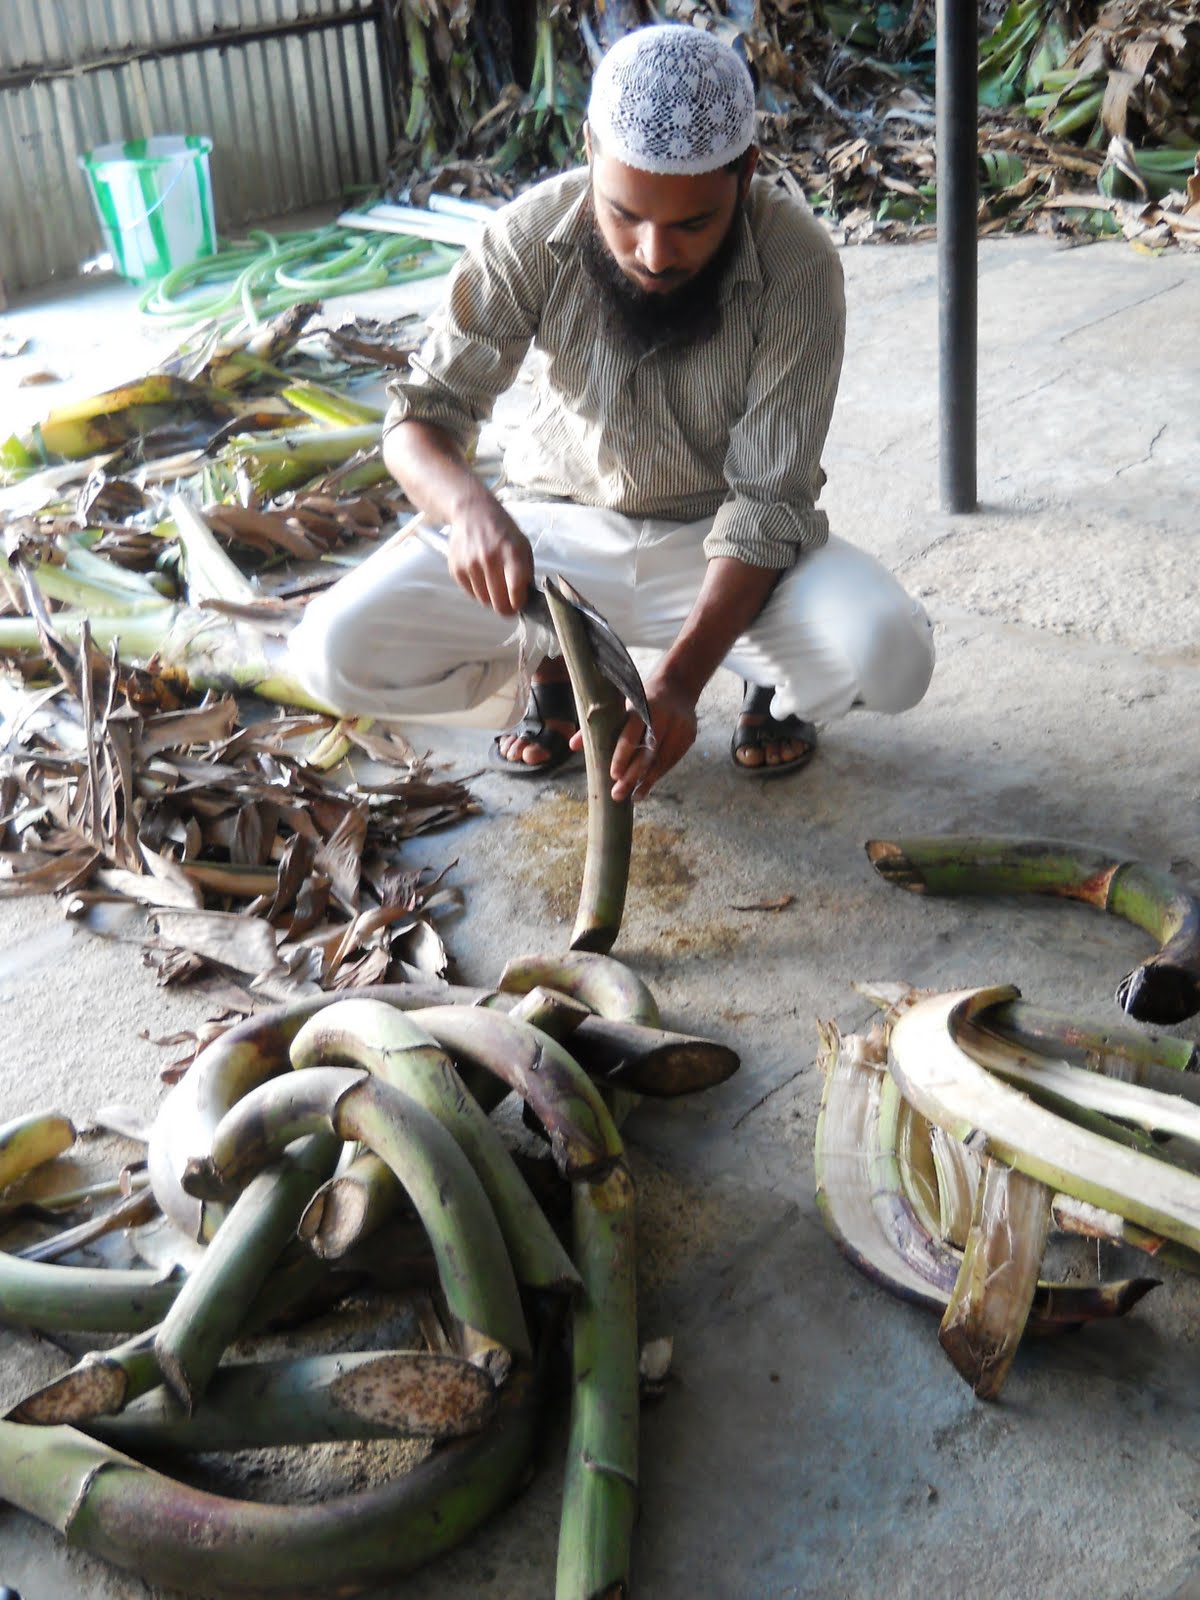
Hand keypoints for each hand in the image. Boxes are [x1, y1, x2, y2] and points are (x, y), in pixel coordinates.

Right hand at [446, 498, 533, 615]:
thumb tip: (525, 599)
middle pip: (498, 602)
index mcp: (511, 553)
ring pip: (484, 601)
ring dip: (491, 598)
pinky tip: (480, 575)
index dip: (518, 604)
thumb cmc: (502, 530)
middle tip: (507, 602)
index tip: (518, 605)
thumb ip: (526, 572)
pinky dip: (477, 590)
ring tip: (493, 582)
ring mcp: (470, 564)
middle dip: (505, 607)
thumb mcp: (522, 545)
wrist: (472, 512)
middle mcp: (490, 559)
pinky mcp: (456, 568)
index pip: (515, 591)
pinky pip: (470, 593)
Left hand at [574, 669, 697, 802]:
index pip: (632, 733)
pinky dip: (658, 775)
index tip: (613, 774)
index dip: (622, 755)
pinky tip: (645, 788)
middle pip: (648, 752)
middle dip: (632, 775)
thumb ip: (598, 725)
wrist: (678, 686)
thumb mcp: (621, 704)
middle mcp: (665, 717)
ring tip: (632, 797)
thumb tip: (572, 746)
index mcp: (644, 706)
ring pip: (662, 760)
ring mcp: (680, 728)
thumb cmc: (641, 699)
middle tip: (617, 794)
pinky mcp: (689, 737)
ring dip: (646, 781)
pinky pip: (672, 761)